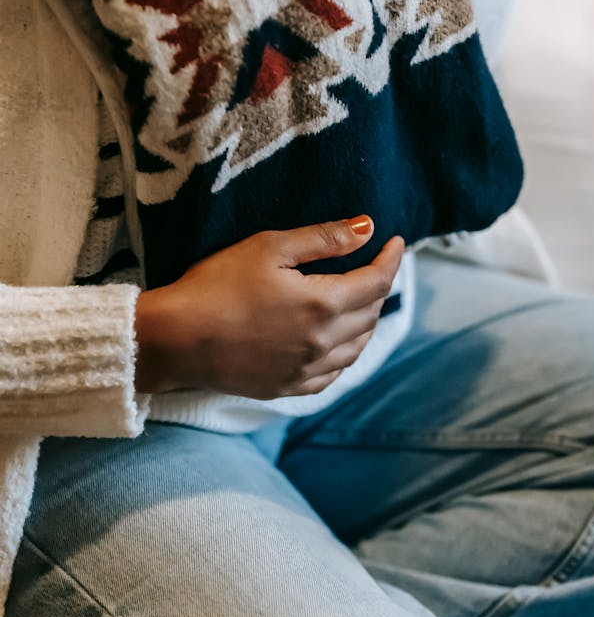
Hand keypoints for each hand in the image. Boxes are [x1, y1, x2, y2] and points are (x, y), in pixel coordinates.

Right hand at [134, 216, 403, 398]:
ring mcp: (306, 370)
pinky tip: (337, 343)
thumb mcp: (269, 248)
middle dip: (379, 286)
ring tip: (361, 301)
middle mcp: (323, 343)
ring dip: (367, 321)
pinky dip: (345, 354)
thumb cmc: (215, 285)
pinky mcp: (287, 388)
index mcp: (323, 305)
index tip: (396, 242)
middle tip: (373, 266)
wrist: (173, 339)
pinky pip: (333, 374)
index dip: (392, 259)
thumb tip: (367, 229)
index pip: (377, 281)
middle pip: (371, 314)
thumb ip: (324, 238)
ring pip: (358, 348)